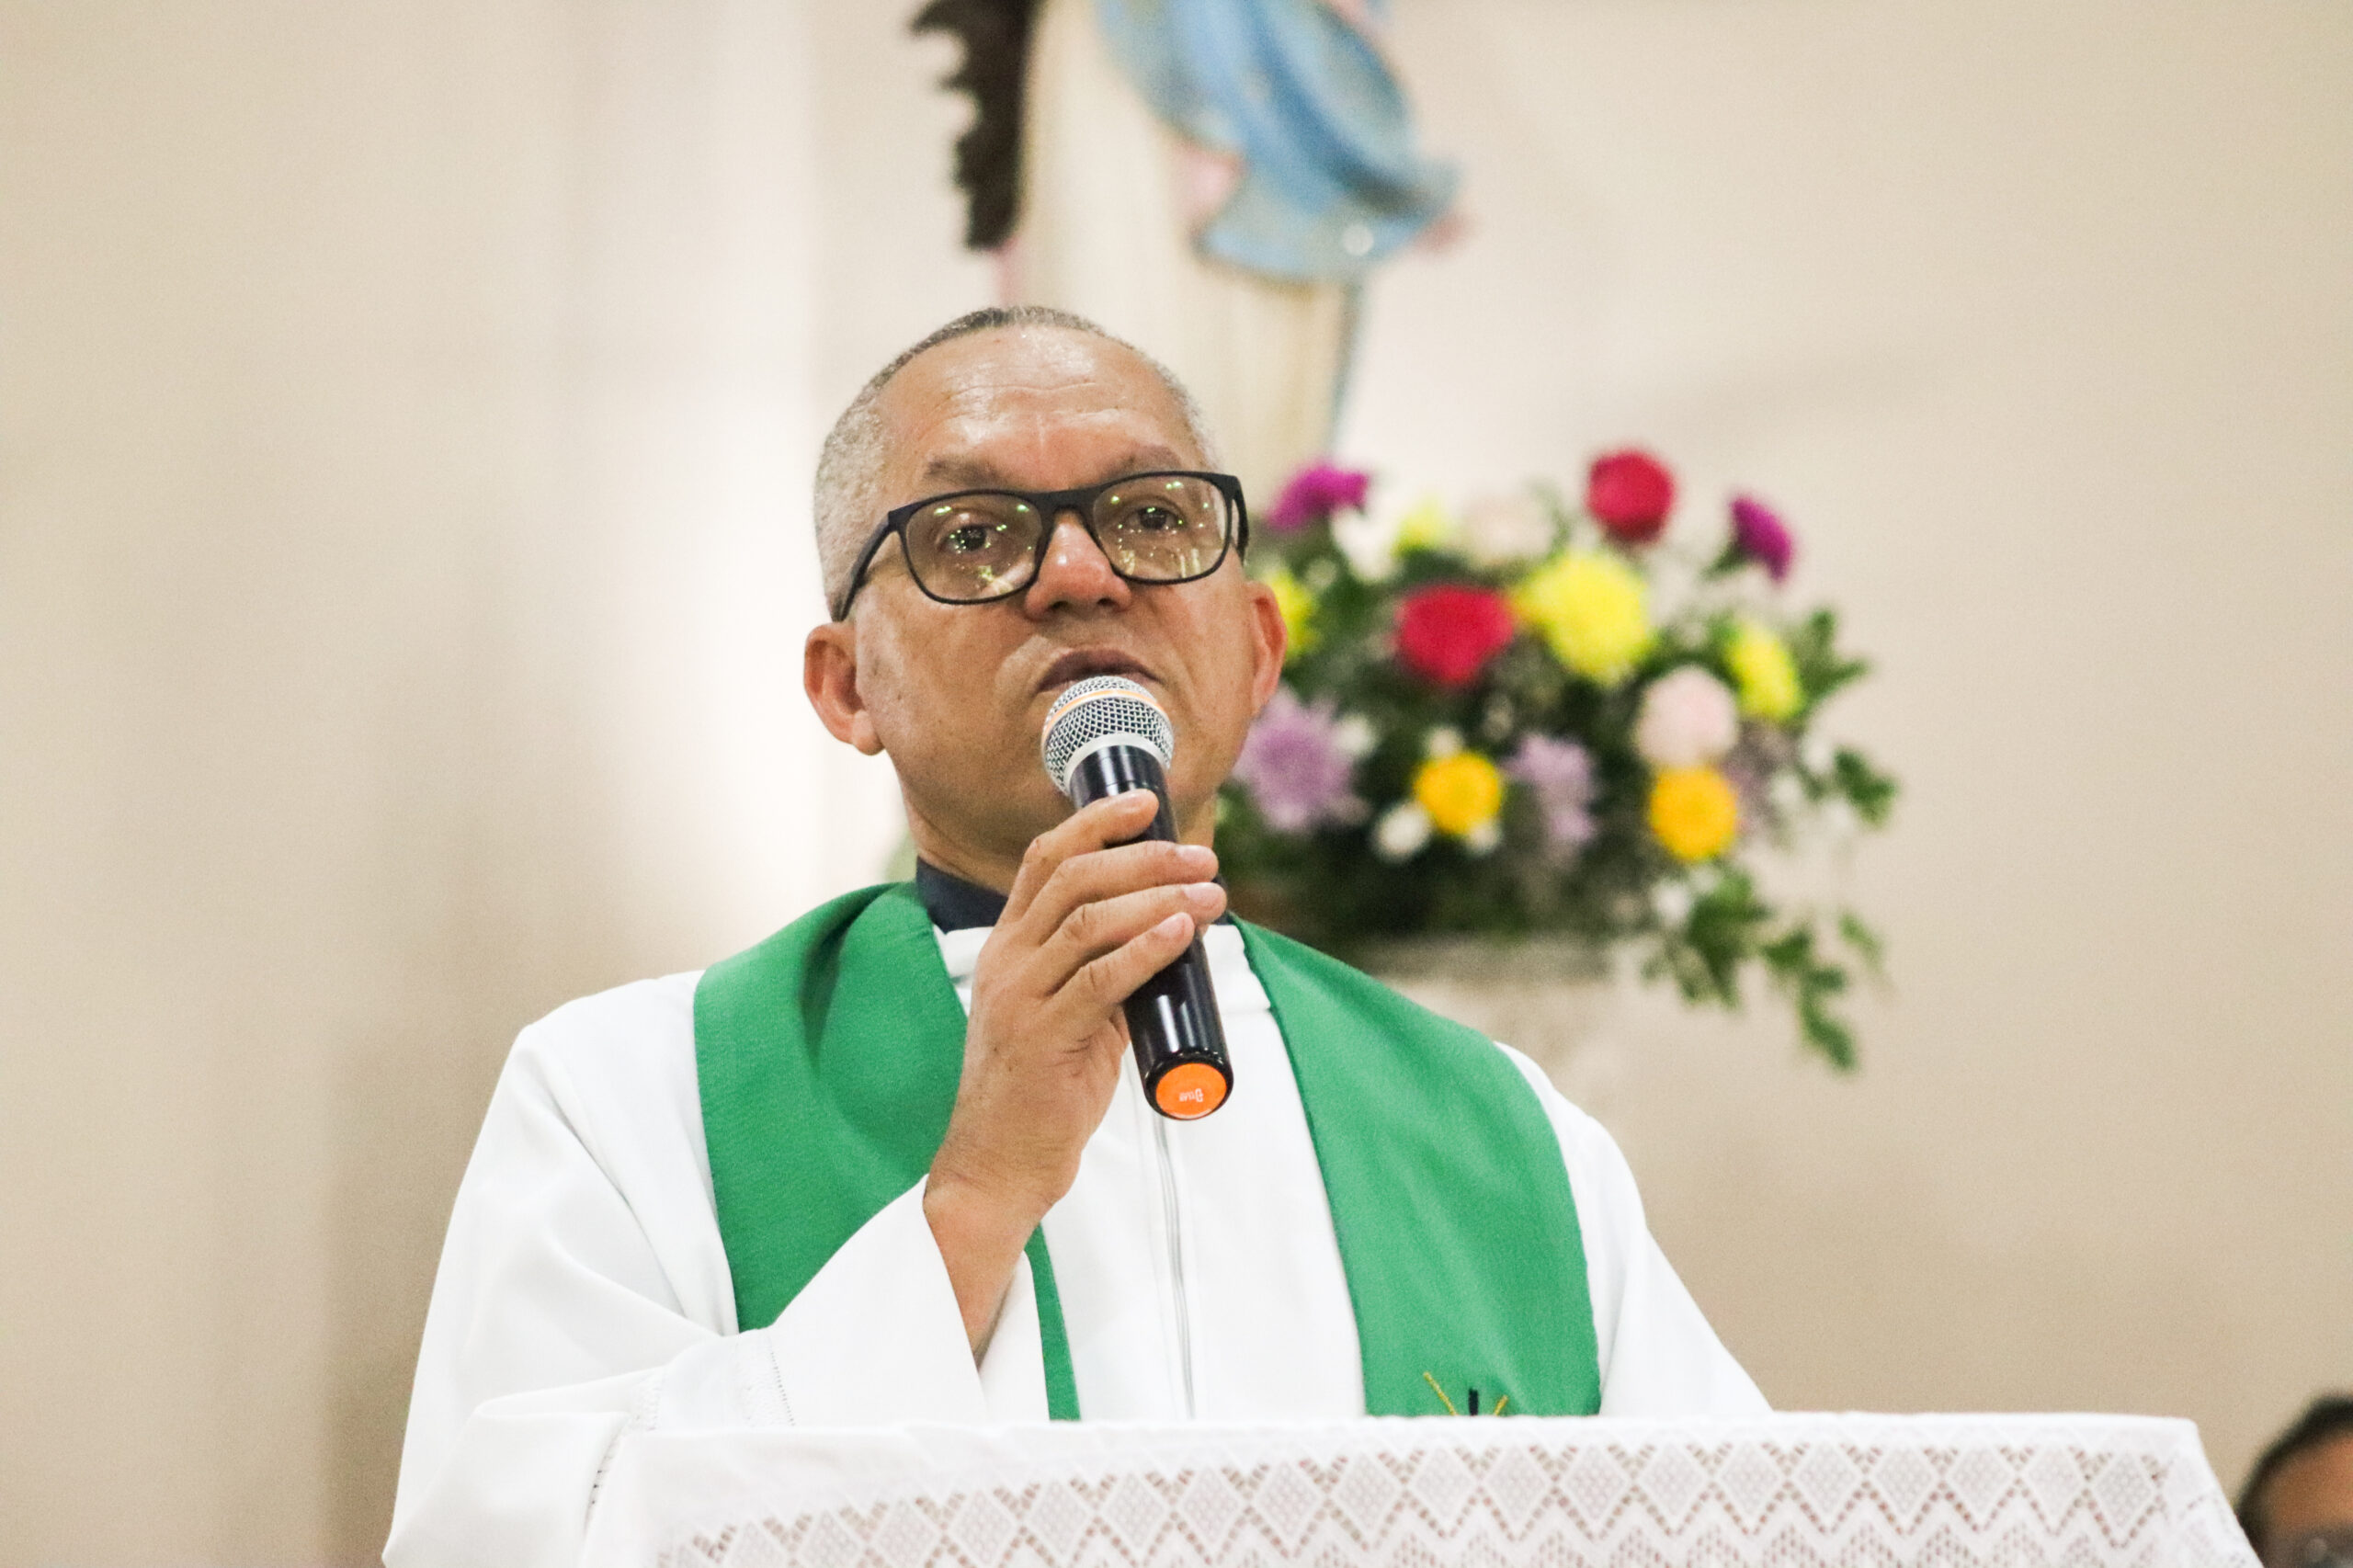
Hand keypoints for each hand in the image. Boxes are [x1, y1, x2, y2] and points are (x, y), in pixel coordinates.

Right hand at [923, 790, 1226, 1353]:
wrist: (998, 1164)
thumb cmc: (1042, 1091)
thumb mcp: (1072, 1013)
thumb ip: (1107, 970)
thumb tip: (1172, 931)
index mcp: (1009, 946)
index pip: (1047, 860)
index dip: (1097, 822)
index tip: (1149, 802)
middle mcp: (1007, 961)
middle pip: (1073, 878)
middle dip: (1144, 856)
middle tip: (1202, 856)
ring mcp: (1020, 999)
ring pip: (1088, 921)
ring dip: (1158, 898)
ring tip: (1212, 892)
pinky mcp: (1042, 1040)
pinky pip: (1100, 981)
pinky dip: (1146, 949)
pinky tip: (1182, 932)